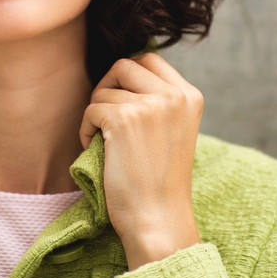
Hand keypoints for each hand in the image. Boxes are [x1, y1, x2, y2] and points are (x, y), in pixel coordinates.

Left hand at [79, 53, 202, 270]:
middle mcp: (174, 95)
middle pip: (124, 65)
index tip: (120, 101)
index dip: (127, 76)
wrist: (158, 219)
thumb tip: (121, 71)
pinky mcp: (124, 119)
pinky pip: (91, 109)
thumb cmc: (159, 180)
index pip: (150, 58)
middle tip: (105, 117)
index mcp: (190, 96)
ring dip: (95, 114)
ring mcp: (150, 105)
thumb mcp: (171, 129)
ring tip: (105, 143)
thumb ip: (157, 99)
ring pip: (104, 90)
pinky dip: (86, 130)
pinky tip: (97, 151)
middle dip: (107, 88)